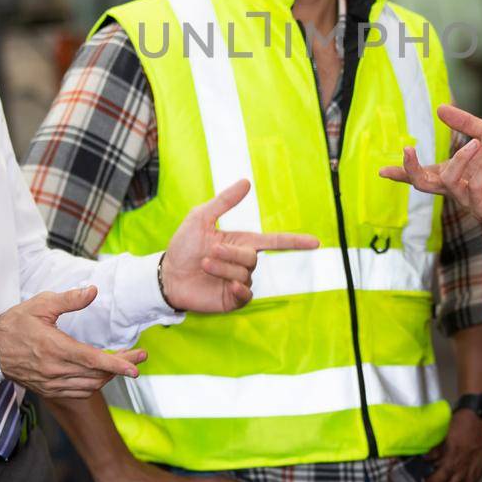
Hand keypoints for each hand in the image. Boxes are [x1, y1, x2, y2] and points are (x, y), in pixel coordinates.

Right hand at [0, 287, 148, 398]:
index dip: (117, 364)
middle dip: (122, 367)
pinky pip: (78, 392)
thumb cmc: (16, 323)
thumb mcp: (41, 304)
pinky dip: (94, 384)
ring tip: (123, 362)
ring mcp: (51, 384)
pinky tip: (101, 374)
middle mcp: (54, 370)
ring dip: (109, 376)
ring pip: (90, 386)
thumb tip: (93, 291)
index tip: (136, 366)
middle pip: (97, 374)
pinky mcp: (48, 390)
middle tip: (140, 357)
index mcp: (54, 348)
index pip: (92, 360)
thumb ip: (69, 299)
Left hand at [161, 180, 319, 312]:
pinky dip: (239, 289)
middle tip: (207, 252)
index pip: (275, 241)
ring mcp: (238, 281)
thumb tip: (246, 182)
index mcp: (242, 242)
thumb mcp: (200, 217)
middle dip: (231, 253)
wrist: (166, 275)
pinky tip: (227, 286)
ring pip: (245, 274)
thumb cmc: (183, 246)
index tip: (315, 242)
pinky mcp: (231, 299)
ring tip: (204, 265)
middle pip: (253, 257)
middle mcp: (243, 262)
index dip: (295, 241)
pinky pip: (246, 295)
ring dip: (223, 268)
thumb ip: (224, 201)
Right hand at [379, 104, 481, 219]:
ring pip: (449, 182)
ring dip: (462, 160)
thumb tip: (439, 108)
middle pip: (423, 184)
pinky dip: (481, 170)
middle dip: (411, 168)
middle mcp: (459, 189)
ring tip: (479, 145)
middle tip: (408, 148)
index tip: (381, 171)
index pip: (422, 174)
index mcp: (455, 172)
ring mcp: (470, 201)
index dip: (402, 173)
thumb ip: (464, 123)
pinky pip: (473, 190)